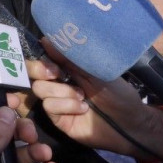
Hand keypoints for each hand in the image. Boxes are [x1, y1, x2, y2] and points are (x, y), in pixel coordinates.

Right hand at [28, 39, 162, 159]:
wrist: (130, 123)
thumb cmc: (118, 93)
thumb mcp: (96, 69)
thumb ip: (71, 56)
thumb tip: (46, 39)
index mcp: (67, 67)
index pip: (42, 57)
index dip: (41, 56)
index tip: (52, 57)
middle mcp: (58, 82)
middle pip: (32, 72)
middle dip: (40, 70)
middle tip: (57, 73)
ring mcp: (57, 100)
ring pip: (40, 89)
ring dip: (62, 91)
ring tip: (82, 96)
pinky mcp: (58, 119)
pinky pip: (49, 106)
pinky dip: (66, 105)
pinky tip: (82, 108)